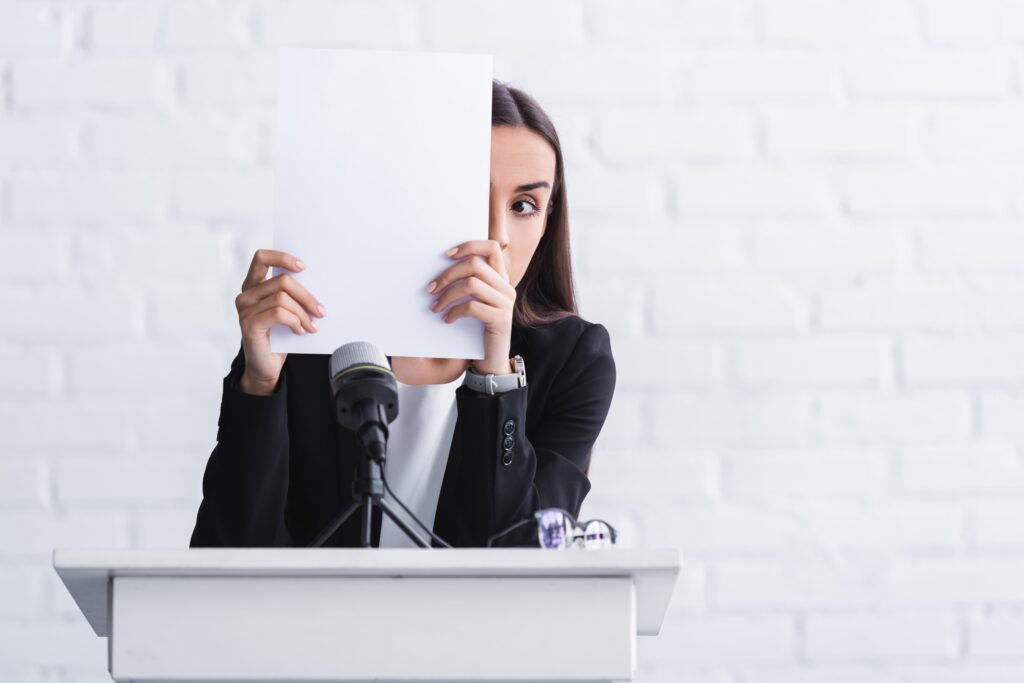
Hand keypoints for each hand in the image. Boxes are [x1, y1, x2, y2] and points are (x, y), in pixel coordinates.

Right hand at [235, 249, 325, 394]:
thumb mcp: (287, 311)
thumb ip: (293, 296)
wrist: (266, 367)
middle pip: (282, 281)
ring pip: (282, 298)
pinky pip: (278, 314)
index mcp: (253, 286)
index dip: (283, 257)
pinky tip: (300, 331)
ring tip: (312, 326)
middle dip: (306, 296)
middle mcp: (246, 295)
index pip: (261, 258)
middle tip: (321, 311)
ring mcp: (245, 310)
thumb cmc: (279, 337)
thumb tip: (320, 284)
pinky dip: (294, 322)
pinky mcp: (249, 325)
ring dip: (303, 313)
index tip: (304, 267)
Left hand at [427, 240, 514, 374]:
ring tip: (435, 307)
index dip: (469, 246)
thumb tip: (442, 264)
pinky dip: (454, 312)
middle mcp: (506, 287)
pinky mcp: (500, 319)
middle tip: (431, 288)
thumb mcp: (476, 301)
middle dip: (448, 274)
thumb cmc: (478, 328)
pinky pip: (472, 307)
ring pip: (472, 284)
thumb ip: (470, 282)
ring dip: (447, 295)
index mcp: (501, 278)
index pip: (492, 247)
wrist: (492, 360)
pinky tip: (446, 320)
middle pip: (475, 264)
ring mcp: (506, 303)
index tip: (447, 254)